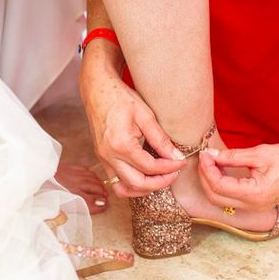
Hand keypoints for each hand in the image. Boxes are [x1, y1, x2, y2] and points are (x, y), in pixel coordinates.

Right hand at [80, 48, 185, 197]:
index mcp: (121, 144)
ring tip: (160, 178)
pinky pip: (116, 181)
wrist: (97, 90)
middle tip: (173, 173)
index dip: (169, 168)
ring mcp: (103, 159)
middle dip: (159, 183)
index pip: (150, 167)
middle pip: (137, 184)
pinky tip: (145, 175)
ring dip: (143, 189)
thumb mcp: (145, 115)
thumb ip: (160, 139)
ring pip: (123, 189)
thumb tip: (175, 157)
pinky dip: (132, 184)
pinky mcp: (102, 158)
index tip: (181, 162)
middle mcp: (109, 156)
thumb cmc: (120, 98)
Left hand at [198, 135, 278, 210]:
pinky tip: (221, 170)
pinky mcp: (256, 204)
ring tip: (211, 162)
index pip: (218, 185)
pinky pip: (231, 199)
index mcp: (254, 194)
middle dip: (205, 176)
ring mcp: (254, 207)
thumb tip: (212, 155)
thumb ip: (233, 156)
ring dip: (212, 182)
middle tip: (205, 158)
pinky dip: (221, 185)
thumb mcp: (259, 153)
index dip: (207, 169)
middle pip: (215, 197)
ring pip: (221, 200)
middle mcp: (253, 205)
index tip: (205, 153)